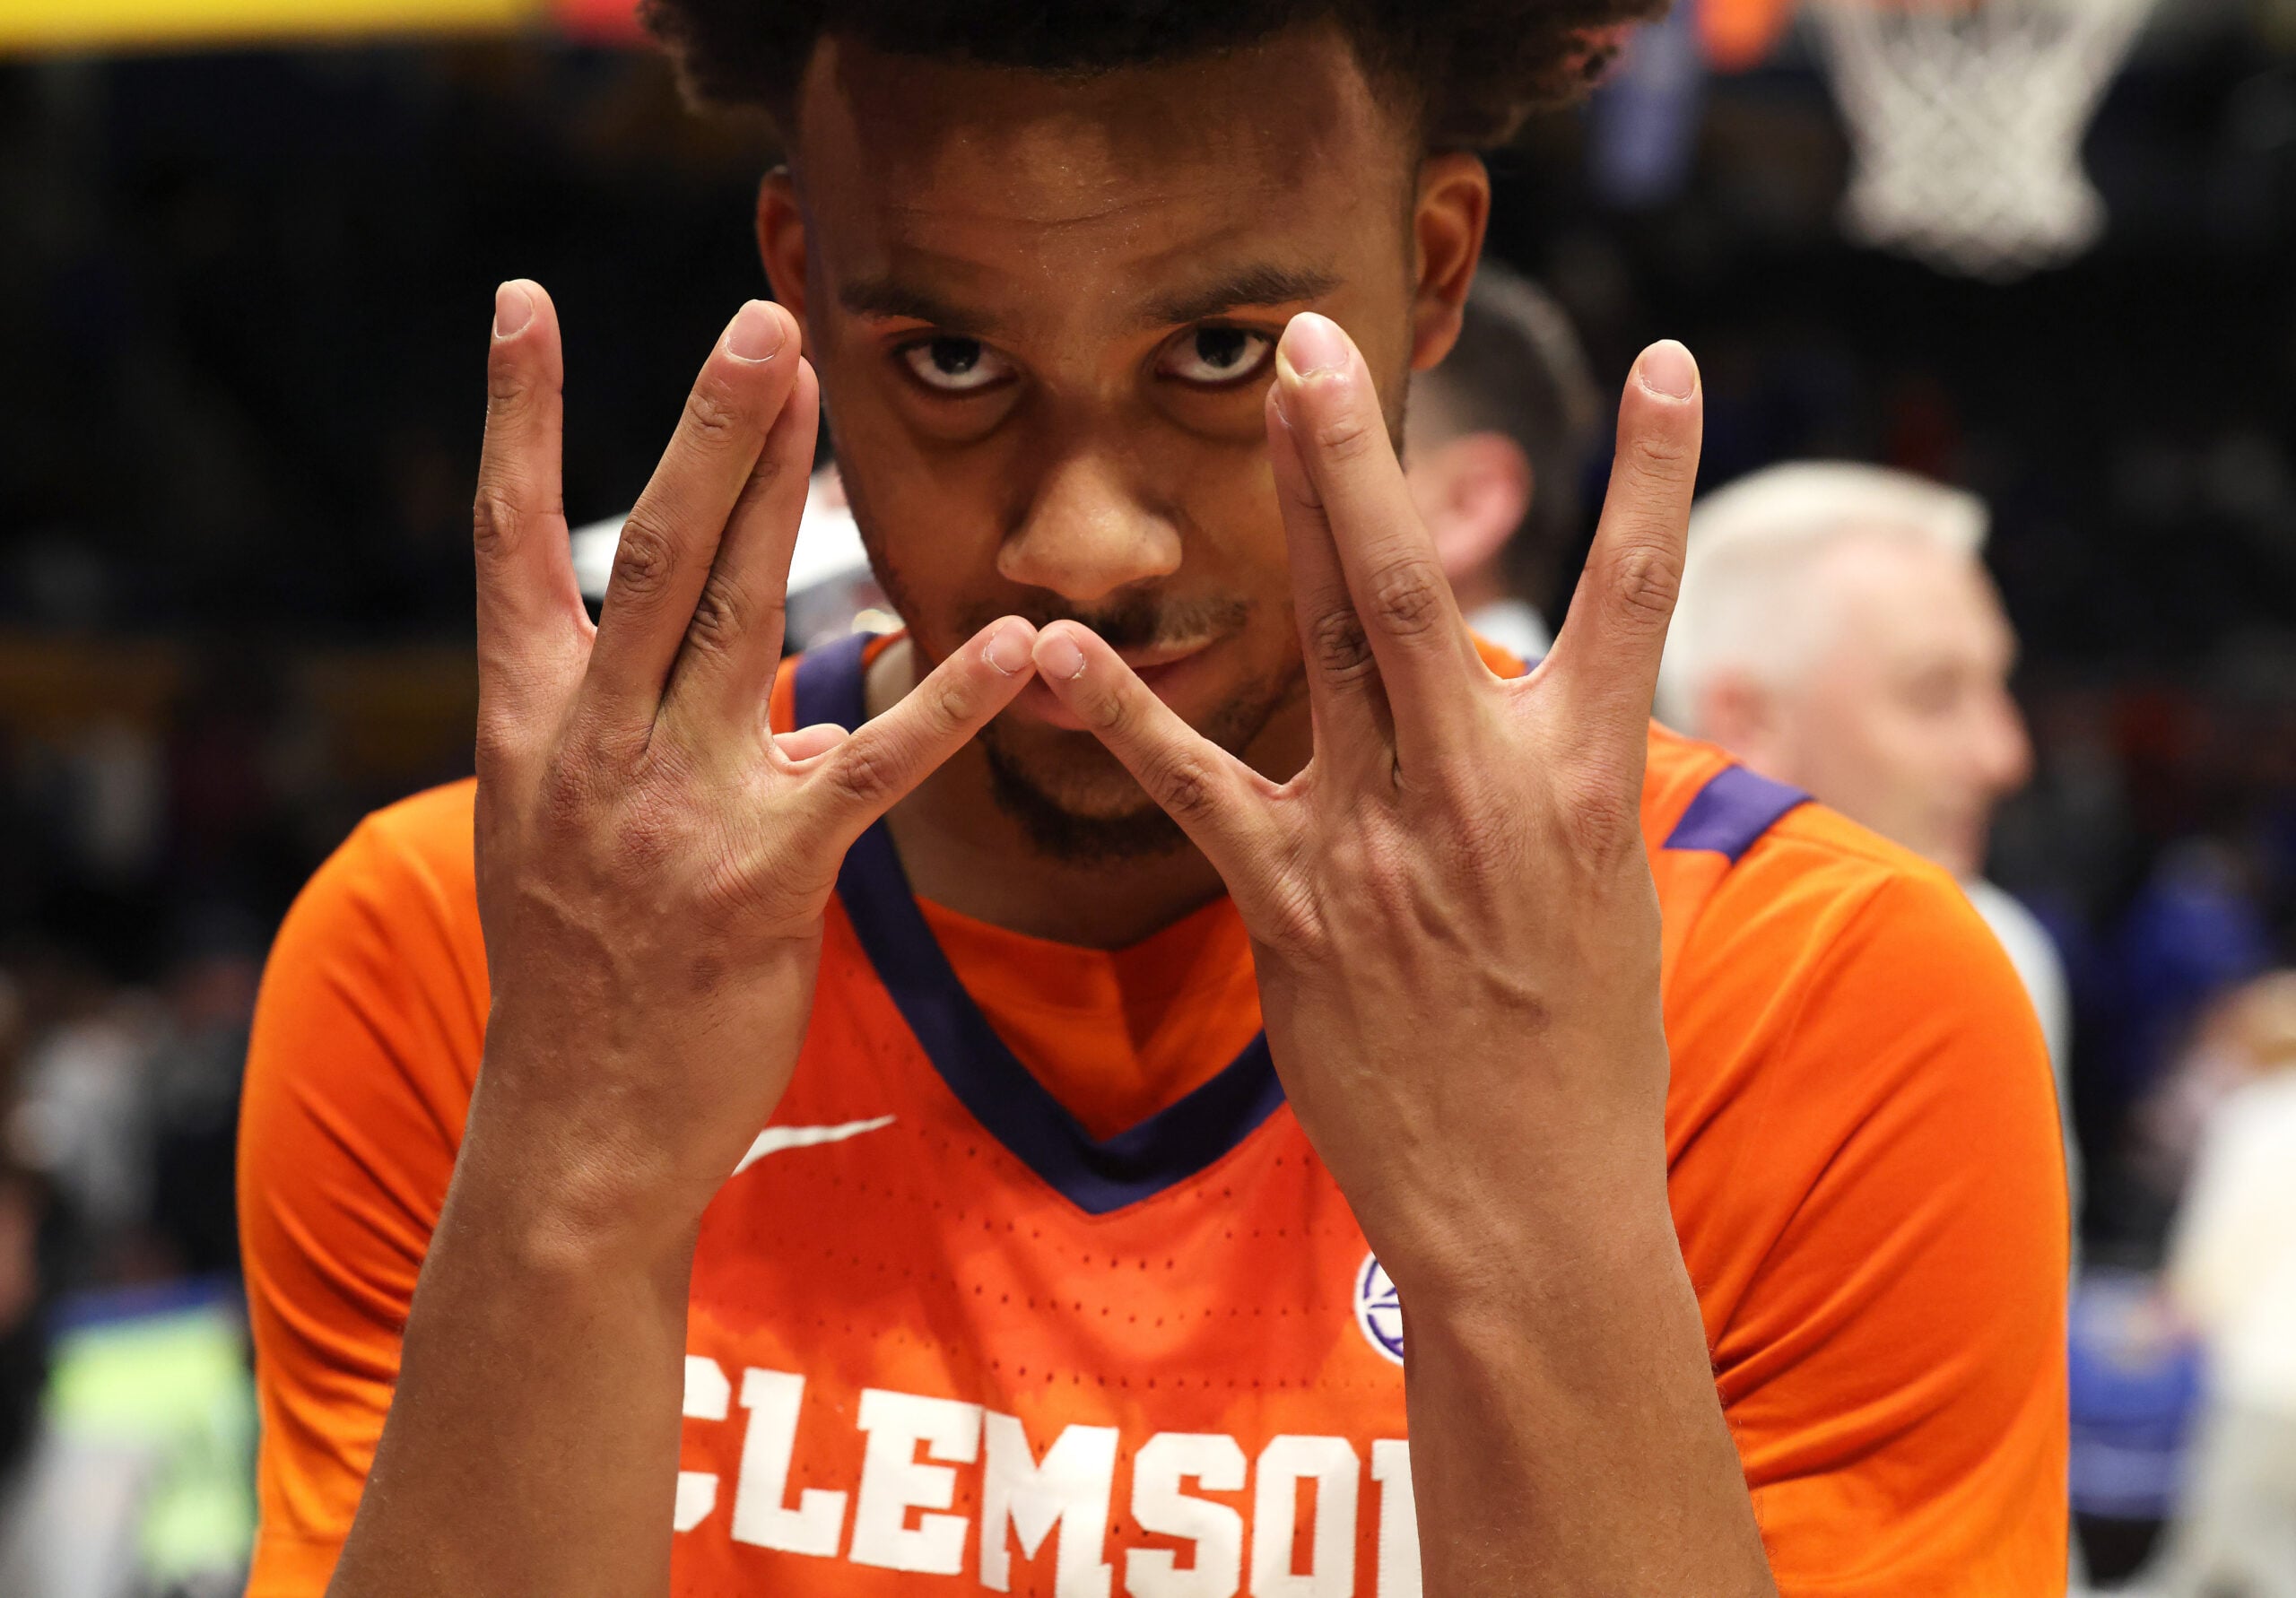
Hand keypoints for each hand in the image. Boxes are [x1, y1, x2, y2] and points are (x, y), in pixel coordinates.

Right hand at [467, 281, 1036, 1249]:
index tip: (522, 302)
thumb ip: (627, 730)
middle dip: (705, 426)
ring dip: (776, 490)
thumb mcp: (552, 830)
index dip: (515, 417)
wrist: (576, 1129)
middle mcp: (589, 745)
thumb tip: (759, 683)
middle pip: (650, 550)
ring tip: (815, 386)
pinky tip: (1012, 644)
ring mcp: (674, 809)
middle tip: (757, 317)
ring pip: (731, 616)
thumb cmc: (581, 972)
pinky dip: (943, 702)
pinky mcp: (765, 879)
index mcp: (527, 722)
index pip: (507, 540)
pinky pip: (868, 770)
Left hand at [1027, 312, 1701, 1298]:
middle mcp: (1487, 790)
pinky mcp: (1297, 905)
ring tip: (1264, 404)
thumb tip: (1515, 683)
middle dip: (1369, 454)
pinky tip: (1054, 650)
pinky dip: (1126, 715)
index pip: (1638, 593)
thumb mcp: (1603, 893)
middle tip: (1321, 337)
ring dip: (1293, 515)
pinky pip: (1201, 789)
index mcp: (1587, 781)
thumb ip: (1550, 773)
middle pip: (1421, 587)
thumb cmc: (1579, 1050)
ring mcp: (1385, 842)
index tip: (1668, 359)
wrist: (1532, 1202)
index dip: (1657, 470)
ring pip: (1330, 644)